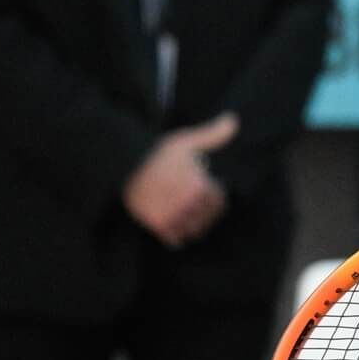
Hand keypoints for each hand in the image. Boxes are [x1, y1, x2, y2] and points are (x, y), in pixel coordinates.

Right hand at [121, 112, 237, 247]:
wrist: (124, 165)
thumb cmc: (158, 152)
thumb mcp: (187, 141)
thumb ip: (213, 134)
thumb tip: (234, 119)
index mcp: (199, 185)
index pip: (220, 202)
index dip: (216, 197)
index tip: (210, 193)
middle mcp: (188, 203)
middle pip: (208, 218)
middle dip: (207, 213)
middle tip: (201, 207)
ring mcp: (172, 215)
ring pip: (194, 230)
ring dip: (195, 227)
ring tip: (190, 219)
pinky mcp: (156, 225)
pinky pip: (174, 240)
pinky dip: (178, 238)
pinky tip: (177, 230)